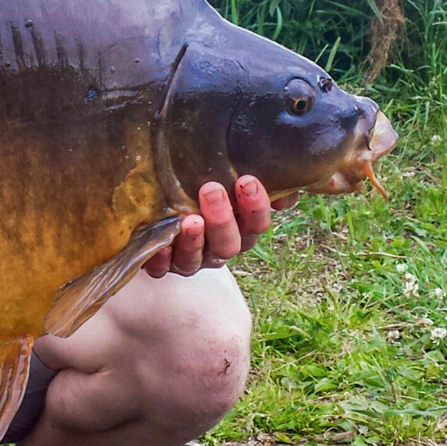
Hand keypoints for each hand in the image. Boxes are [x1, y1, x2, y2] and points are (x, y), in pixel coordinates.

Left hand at [144, 175, 297, 277]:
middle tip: (211, 190)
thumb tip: (288, 183)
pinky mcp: (160, 264)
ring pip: (196, 259)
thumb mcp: (226, 176)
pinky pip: (160, 269)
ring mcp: (188, 259)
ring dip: (194, 240)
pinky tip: (161, 244)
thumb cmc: (199, 186)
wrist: (158, 208)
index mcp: (239, 230)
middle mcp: (217, 248)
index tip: (247, 180)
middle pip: (228, 244)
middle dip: (222, 218)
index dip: (255, 207)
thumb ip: (257, 177)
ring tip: (191, 219)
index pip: (256, 224)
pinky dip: (161, 258)